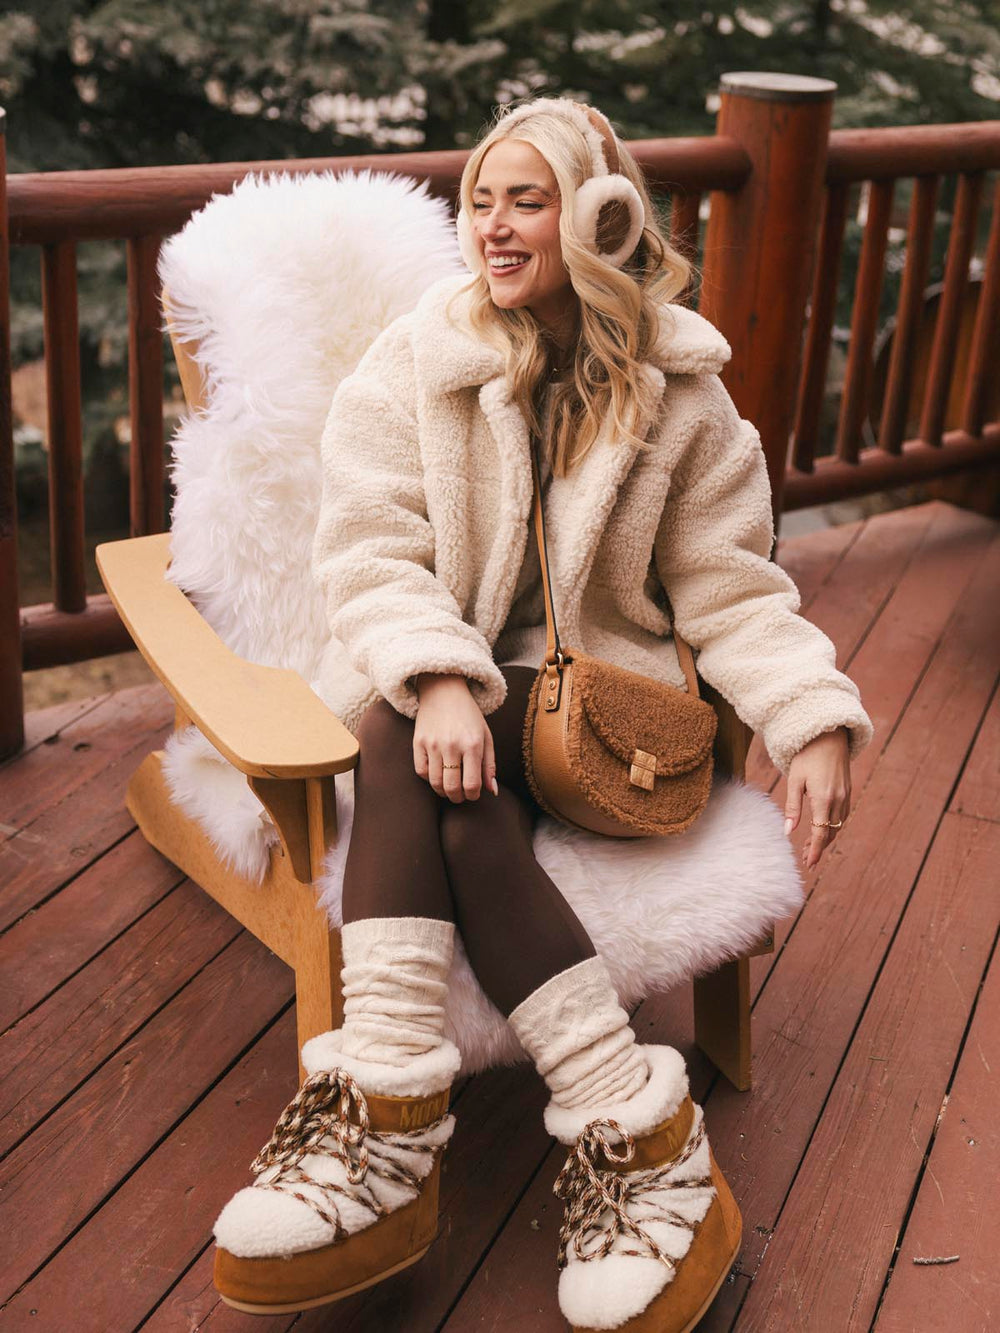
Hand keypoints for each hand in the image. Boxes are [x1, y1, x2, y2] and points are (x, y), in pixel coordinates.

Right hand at [413, 673, 499, 802]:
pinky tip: (437, 775)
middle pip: (452, 787)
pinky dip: (429, 779)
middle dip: (458, 798)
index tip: (473, 794)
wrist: (444, 690)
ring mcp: (432, 744)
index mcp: (472, 744)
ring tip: (449, 789)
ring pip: (435, 782)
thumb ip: (489, 765)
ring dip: (443, 792)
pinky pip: (421, 771)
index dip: (473, 795)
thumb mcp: (485, 736)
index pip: (472, 784)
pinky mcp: (418, 741)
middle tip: (460, 796)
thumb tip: (492, 791)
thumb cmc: (469, 715)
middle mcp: (452, 745)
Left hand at [784, 726, 850, 870]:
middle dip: (819, 847)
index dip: (816, 850)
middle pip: (830, 832)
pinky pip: (841, 815)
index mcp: (823, 799)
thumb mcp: (794, 780)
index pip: (821, 833)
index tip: (810, 864)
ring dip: (826, 838)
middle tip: (807, 859)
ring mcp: (845, 795)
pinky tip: (821, 828)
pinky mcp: (847, 791)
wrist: (829, 736)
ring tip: (811, 846)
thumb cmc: (807, 756)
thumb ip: (792, 807)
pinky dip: (832, 826)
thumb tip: (788, 831)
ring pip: (837, 825)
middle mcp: (838, 800)